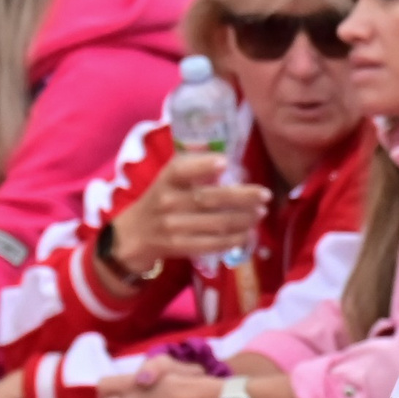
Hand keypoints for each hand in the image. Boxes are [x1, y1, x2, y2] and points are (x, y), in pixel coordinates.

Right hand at [103, 153, 267, 279]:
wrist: (134, 235)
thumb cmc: (161, 199)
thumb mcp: (169, 178)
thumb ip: (192, 164)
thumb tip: (225, 151)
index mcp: (166, 180)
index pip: (181, 170)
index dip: (202, 166)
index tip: (225, 162)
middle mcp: (168, 201)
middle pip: (209, 199)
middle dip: (242, 197)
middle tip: (265, 195)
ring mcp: (173, 226)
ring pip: (216, 223)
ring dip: (244, 219)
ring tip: (261, 213)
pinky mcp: (179, 246)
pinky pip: (212, 244)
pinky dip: (234, 239)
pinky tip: (248, 233)